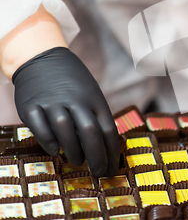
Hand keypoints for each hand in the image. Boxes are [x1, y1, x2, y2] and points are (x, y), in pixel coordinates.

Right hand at [12, 47, 118, 176]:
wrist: (44, 58)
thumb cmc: (73, 83)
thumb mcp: (92, 95)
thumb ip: (97, 118)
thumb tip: (107, 149)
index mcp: (94, 99)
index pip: (107, 129)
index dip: (112, 153)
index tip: (112, 169)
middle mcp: (75, 101)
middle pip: (89, 131)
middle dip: (96, 156)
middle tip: (99, 173)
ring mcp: (52, 102)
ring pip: (65, 129)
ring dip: (73, 149)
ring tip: (78, 161)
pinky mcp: (31, 105)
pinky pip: (39, 126)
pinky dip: (48, 140)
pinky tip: (55, 149)